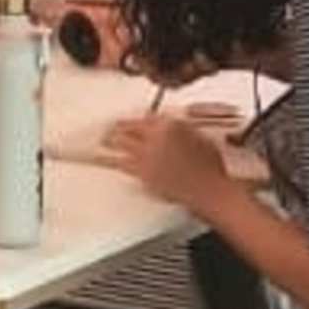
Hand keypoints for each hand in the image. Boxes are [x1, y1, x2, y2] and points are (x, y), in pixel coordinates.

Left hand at [105, 106, 231, 216]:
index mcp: (169, 124)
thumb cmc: (209, 166)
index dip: (134, 122)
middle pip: (127, 128)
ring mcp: (146, 156)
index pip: (144, 118)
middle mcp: (154, 137)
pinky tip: (98, 159)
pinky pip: (121, 164)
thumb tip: (165, 128)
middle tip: (111, 128)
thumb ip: (178, 129)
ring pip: (120, 143)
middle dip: (118, 128)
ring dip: (110, 140)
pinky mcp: (142, 174)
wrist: (210, 190)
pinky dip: (108, 160)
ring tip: (102, 139)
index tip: (129, 123)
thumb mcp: (197, 136)